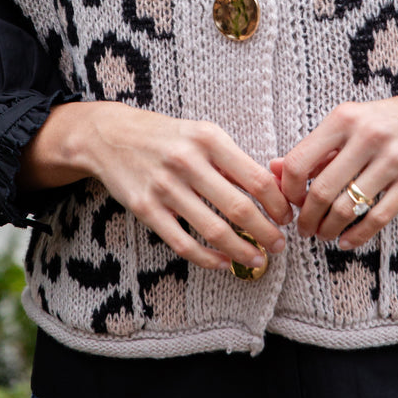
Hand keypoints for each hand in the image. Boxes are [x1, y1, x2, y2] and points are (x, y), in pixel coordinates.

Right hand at [19, 102, 291, 272]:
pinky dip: (208, 258)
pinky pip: (182, 242)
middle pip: (238, 207)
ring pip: (213, 229)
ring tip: (258, 258)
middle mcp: (187, 161)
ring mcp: (164, 187)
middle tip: (280, 246)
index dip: (278, 204)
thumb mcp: (202, 133)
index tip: (287, 217)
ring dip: (242, 249)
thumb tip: (272, 192)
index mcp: (208, 138)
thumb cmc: (167, 137)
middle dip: (266, 232)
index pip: (256, 178)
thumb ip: (233, 160)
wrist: (110, 136)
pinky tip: (224, 263)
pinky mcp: (145, 208)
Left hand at [274, 62, 397, 250]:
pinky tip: (348, 241)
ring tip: (324, 235)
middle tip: (304, 229)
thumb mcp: (353, 121)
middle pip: (320, 191)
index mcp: (344, 117)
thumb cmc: (393, 118)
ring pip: (347, 208)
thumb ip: (317, 147)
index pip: (298, 162)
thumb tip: (273, 169)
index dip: (286, 191)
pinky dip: (357, 235)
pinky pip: (378, 217)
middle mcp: (367, 135)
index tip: (289, 204)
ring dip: (329, 230)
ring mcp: (394, 158)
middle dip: (306, 218)